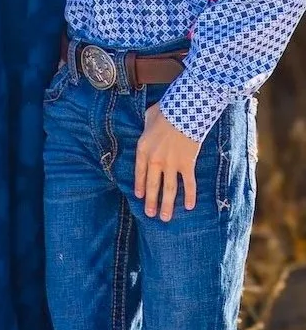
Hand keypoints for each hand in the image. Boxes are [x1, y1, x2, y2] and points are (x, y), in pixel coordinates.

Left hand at [134, 104, 200, 221]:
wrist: (183, 111)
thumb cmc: (165, 111)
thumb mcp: (148, 118)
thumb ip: (146, 128)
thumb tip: (148, 128)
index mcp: (143, 149)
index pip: (139, 173)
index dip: (139, 186)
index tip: (139, 197)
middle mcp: (155, 160)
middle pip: (153, 185)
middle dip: (151, 202)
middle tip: (150, 214)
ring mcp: (171, 164)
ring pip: (169, 190)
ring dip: (167, 205)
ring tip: (165, 218)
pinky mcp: (187, 164)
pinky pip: (189, 184)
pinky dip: (190, 196)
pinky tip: (190, 206)